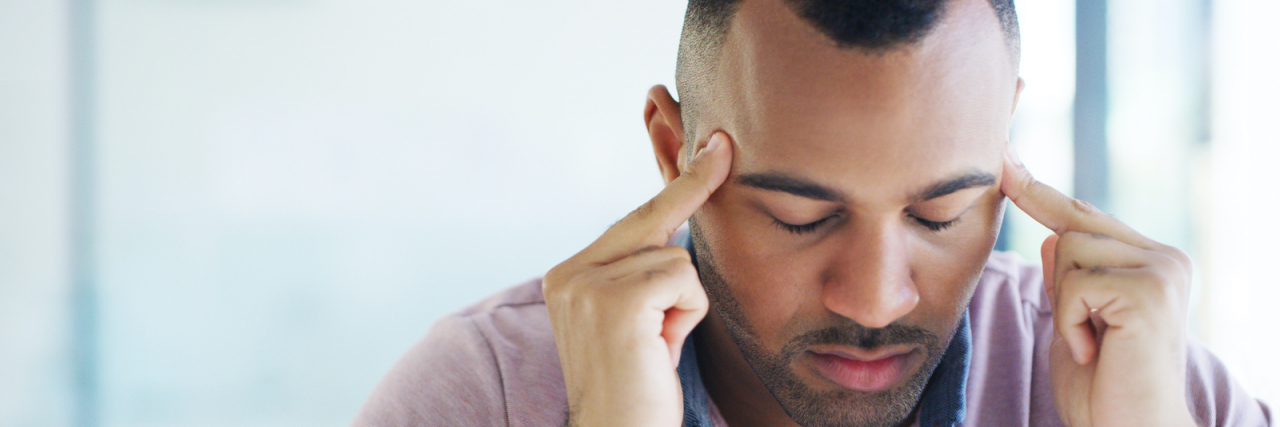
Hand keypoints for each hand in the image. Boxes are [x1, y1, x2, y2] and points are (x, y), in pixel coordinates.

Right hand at [542, 132, 731, 426]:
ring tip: (658, 346)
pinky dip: (688, 314)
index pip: (630, 220)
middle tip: (721, 144)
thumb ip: (644, 272)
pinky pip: (683, 277)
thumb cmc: (639, 390)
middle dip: (692, 183)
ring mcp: (587, 285)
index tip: (708, 145)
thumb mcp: (637, 321)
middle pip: (649, 217)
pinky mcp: (615, 301)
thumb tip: (682, 222)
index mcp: (569, 275)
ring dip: (685, 305)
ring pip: (675, 257)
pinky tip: (660, 348)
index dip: (674, 186)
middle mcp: (569, 273)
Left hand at [1001, 143, 1198, 426]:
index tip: (1002, 158)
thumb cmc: (1103, 387)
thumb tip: (1052, 236)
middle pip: (1071, 228)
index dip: (1038, 190)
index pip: (1083, 215)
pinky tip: (1096, 350)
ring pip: (1068, 250)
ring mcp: (1162, 269)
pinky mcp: (1150, 290)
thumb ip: (1069, 280)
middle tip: (1089, 336)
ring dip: (1065, 305)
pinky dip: (1070, 322)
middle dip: (1060, 281)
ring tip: (1094, 343)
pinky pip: (1075, 283)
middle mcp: (1164, 256)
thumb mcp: (1074, 323)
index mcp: (1149, 259)